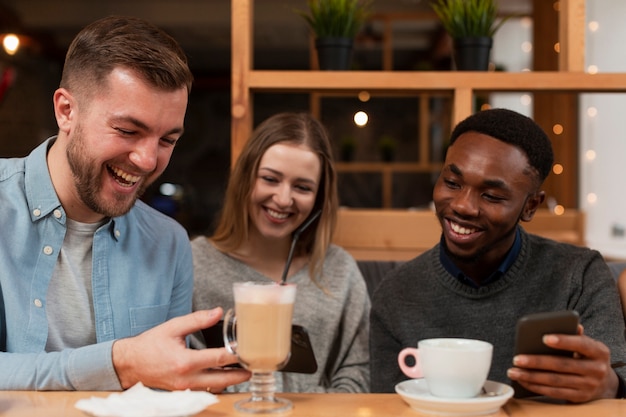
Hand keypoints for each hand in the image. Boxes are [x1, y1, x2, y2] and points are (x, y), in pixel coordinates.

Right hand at [112, 308, 249, 391]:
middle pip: (222, 379)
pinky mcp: (183, 391)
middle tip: (254, 366)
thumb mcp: (173, 327)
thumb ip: (197, 319)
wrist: (130, 364)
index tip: (249, 349)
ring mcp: (185, 388)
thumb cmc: (150, 345)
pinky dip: (217, 383)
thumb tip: (218, 312)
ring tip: (244, 370)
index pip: (219, 358)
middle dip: (240, 374)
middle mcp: (187, 378)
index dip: (237, 354)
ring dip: (230, 380)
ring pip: (215, 388)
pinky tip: (225, 375)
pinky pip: (205, 389)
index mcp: (185, 361)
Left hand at [507, 324, 618, 401]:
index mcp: (599, 351)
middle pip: (562, 365)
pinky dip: (536, 387)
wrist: (605, 383)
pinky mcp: (579, 397)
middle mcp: (597, 370)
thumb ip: (575, 335)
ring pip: (555, 381)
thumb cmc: (587, 356)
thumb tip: (566, 323)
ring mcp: (589, 386)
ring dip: (531, 376)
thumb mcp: (588, 344)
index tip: (544, 338)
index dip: (563, 341)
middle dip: (537, 362)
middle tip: (517, 359)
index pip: (581, 344)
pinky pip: (555, 393)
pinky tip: (523, 381)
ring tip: (513, 371)